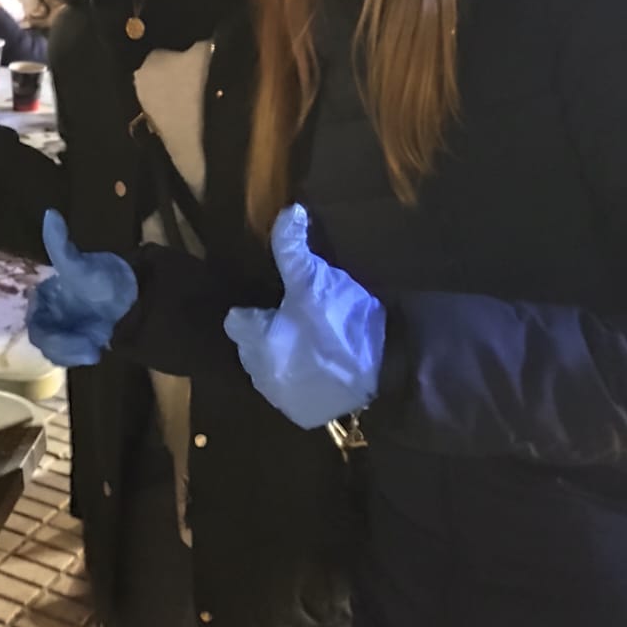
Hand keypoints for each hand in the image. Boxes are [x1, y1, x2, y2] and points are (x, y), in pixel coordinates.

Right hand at [26, 210, 137, 369]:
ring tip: (97, 351)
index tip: (74, 337)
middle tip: (92, 351)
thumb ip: (62, 245)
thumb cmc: (102, 276)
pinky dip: (80, 355)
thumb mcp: (81, 264)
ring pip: (58, 350)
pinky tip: (99, 351)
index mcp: (43, 297)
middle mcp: (48, 314)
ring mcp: (61, 329)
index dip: (52, 335)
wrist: (131, 291)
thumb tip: (50, 212)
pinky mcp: (75, 341)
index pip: (37, 322)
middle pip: (47, 340)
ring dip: (74, 354)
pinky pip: (70, 355)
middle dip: (66, 348)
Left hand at [224, 204, 383, 429]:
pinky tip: (321, 368)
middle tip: (298, 321)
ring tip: (311, 343)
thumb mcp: (315, 279)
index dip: (255, 309)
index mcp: (256, 342)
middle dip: (267, 334)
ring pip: (268, 370)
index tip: (276, 303)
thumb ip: (292, 247)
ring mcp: (280, 399)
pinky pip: (290, 392)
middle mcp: (259, 375)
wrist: (388, 369)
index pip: (238, 320)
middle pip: (251, 347)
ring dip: (282, 358)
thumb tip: (287, 211)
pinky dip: (300, 381)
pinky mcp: (301, 415)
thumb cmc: (344, 322)